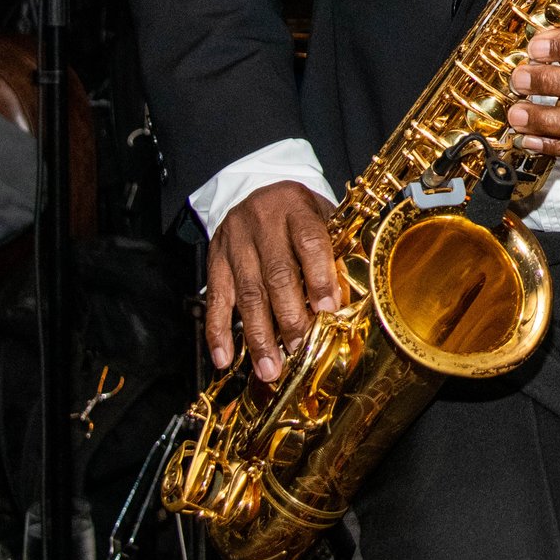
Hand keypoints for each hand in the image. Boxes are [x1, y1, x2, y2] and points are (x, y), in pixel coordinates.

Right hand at [205, 180, 343, 382]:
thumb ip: (335, 254)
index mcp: (296, 207)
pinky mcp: (215, 260)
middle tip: (299, 348)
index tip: (327, 311)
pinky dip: (219, 332)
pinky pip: (215, 299)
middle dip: (289, 316)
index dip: (319, 278)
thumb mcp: (324, 218)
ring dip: (259, 335)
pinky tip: (225, 358)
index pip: (309, 242)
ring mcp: (235, 242)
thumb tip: (344, 303)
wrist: (256, 192)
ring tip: (269, 368)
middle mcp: (262, 222)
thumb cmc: (299, 214)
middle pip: (276, 273)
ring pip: (246, 293)